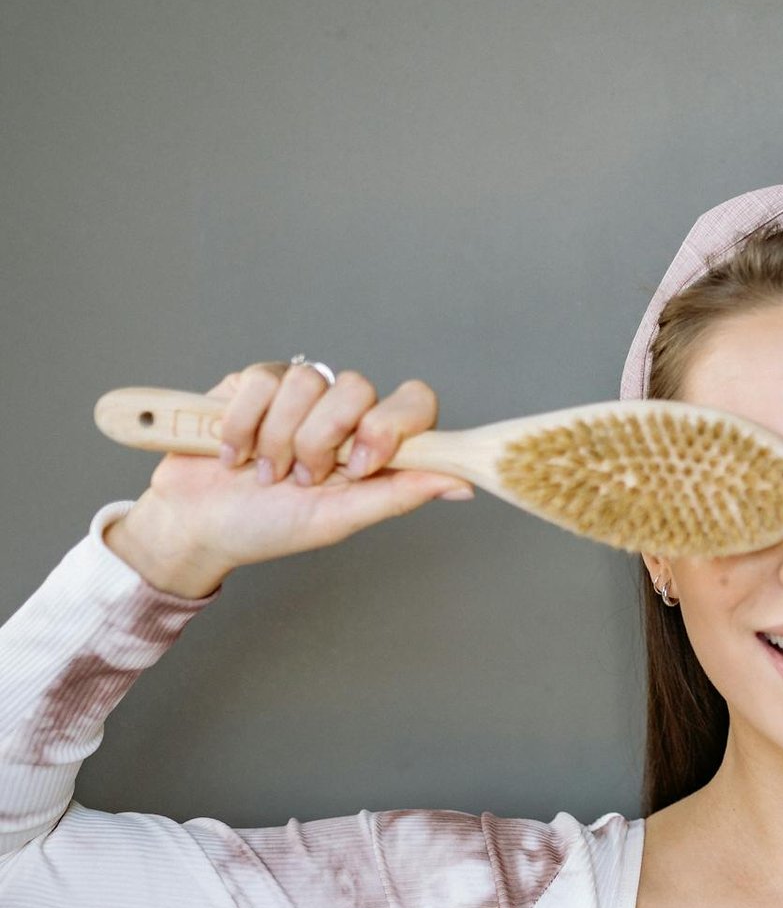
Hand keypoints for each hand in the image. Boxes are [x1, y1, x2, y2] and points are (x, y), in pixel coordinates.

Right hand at [104, 362, 472, 592]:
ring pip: (306, 382)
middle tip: (298, 478)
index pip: (413, 402)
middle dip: (320, 440)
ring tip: (263, 471)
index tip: (359, 464)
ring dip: (277, 438)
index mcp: (371, 443)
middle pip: (356, 388)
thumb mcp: (337, 519)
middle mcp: (340, 413)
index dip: (390, 425)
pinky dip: (242, 424)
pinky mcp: (252, 382)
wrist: (196, 524)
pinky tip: (233, 452)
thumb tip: (461, 483)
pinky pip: (261, 380)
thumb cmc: (267, 527)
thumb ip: (397, 494)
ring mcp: (297, 394)